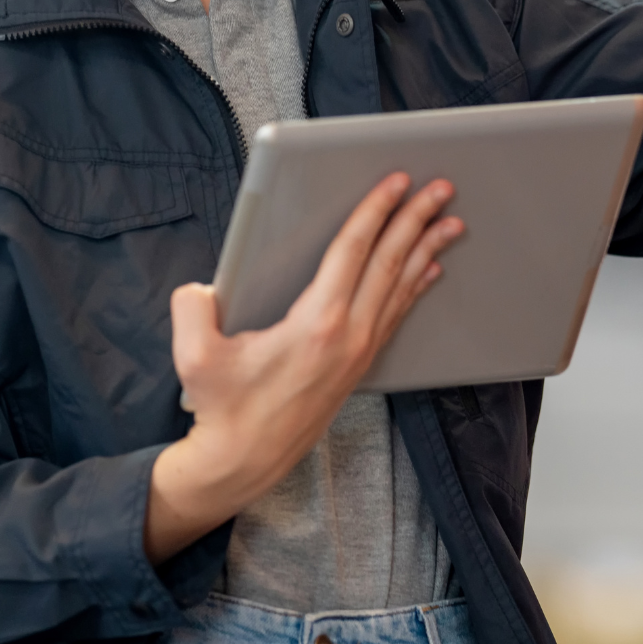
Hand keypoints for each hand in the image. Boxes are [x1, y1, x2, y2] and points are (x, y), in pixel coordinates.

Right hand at [142, 173, 463, 563]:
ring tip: (450, 222)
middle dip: (417, 220)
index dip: (376, 211)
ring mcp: (359, 351)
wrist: (246, 462)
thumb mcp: (195, 355)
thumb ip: (192, 308)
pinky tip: (429, 271)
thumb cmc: (224, 409)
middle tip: (442, 189)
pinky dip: (415, 286)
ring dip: (426, 250)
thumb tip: (201, 287)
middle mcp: (348, 334)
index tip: (396, 182)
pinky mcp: (359, 364)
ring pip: (400, 287)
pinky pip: (396, 313)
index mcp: (316, 323)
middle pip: (390, 262)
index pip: (353, 251)